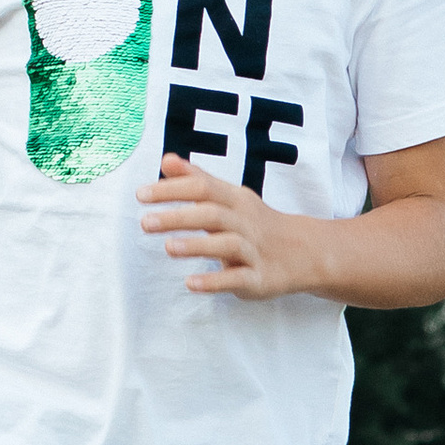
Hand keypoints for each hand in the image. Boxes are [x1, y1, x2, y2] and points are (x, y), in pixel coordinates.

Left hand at [138, 158, 312, 298]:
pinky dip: (215, 281)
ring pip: (227, 245)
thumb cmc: (255, 222)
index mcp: (235, 200)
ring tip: (169, 248)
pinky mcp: (259, 278)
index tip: (141, 195)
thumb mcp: (229, 197)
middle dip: (179, 216)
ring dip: (197, 246)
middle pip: (212, 214)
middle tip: (145, 222)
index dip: (172, 189)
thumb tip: (166, 161)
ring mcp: (254, 251)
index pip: (203, 188)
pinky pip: (238, 278)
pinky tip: (191, 284)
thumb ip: (197, 179)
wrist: (303, 252)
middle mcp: (245, 223)